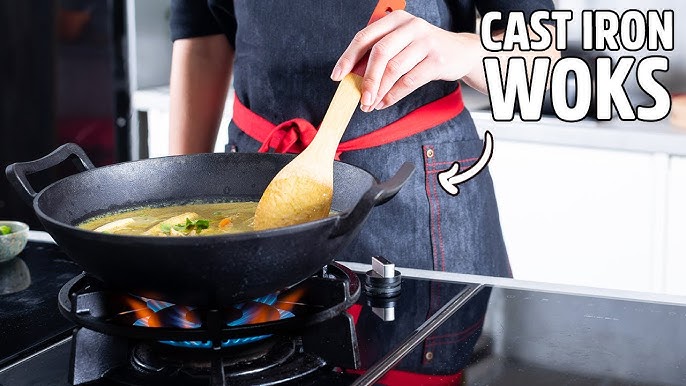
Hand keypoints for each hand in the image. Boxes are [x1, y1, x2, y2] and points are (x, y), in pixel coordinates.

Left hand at [331, 10, 482, 111]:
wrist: (461, 52)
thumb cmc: (424, 50)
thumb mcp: (401, 44)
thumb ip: (379, 56)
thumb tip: (352, 77)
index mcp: (396, 20)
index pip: (365, 37)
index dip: (348, 57)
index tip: (337, 75)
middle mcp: (411, 26)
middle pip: (380, 53)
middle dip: (366, 79)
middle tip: (359, 99)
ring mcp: (426, 42)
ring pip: (394, 69)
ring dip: (379, 91)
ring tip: (371, 104)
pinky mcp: (437, 60)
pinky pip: (410, 81)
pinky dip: (394, 95)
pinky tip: (385, 102)